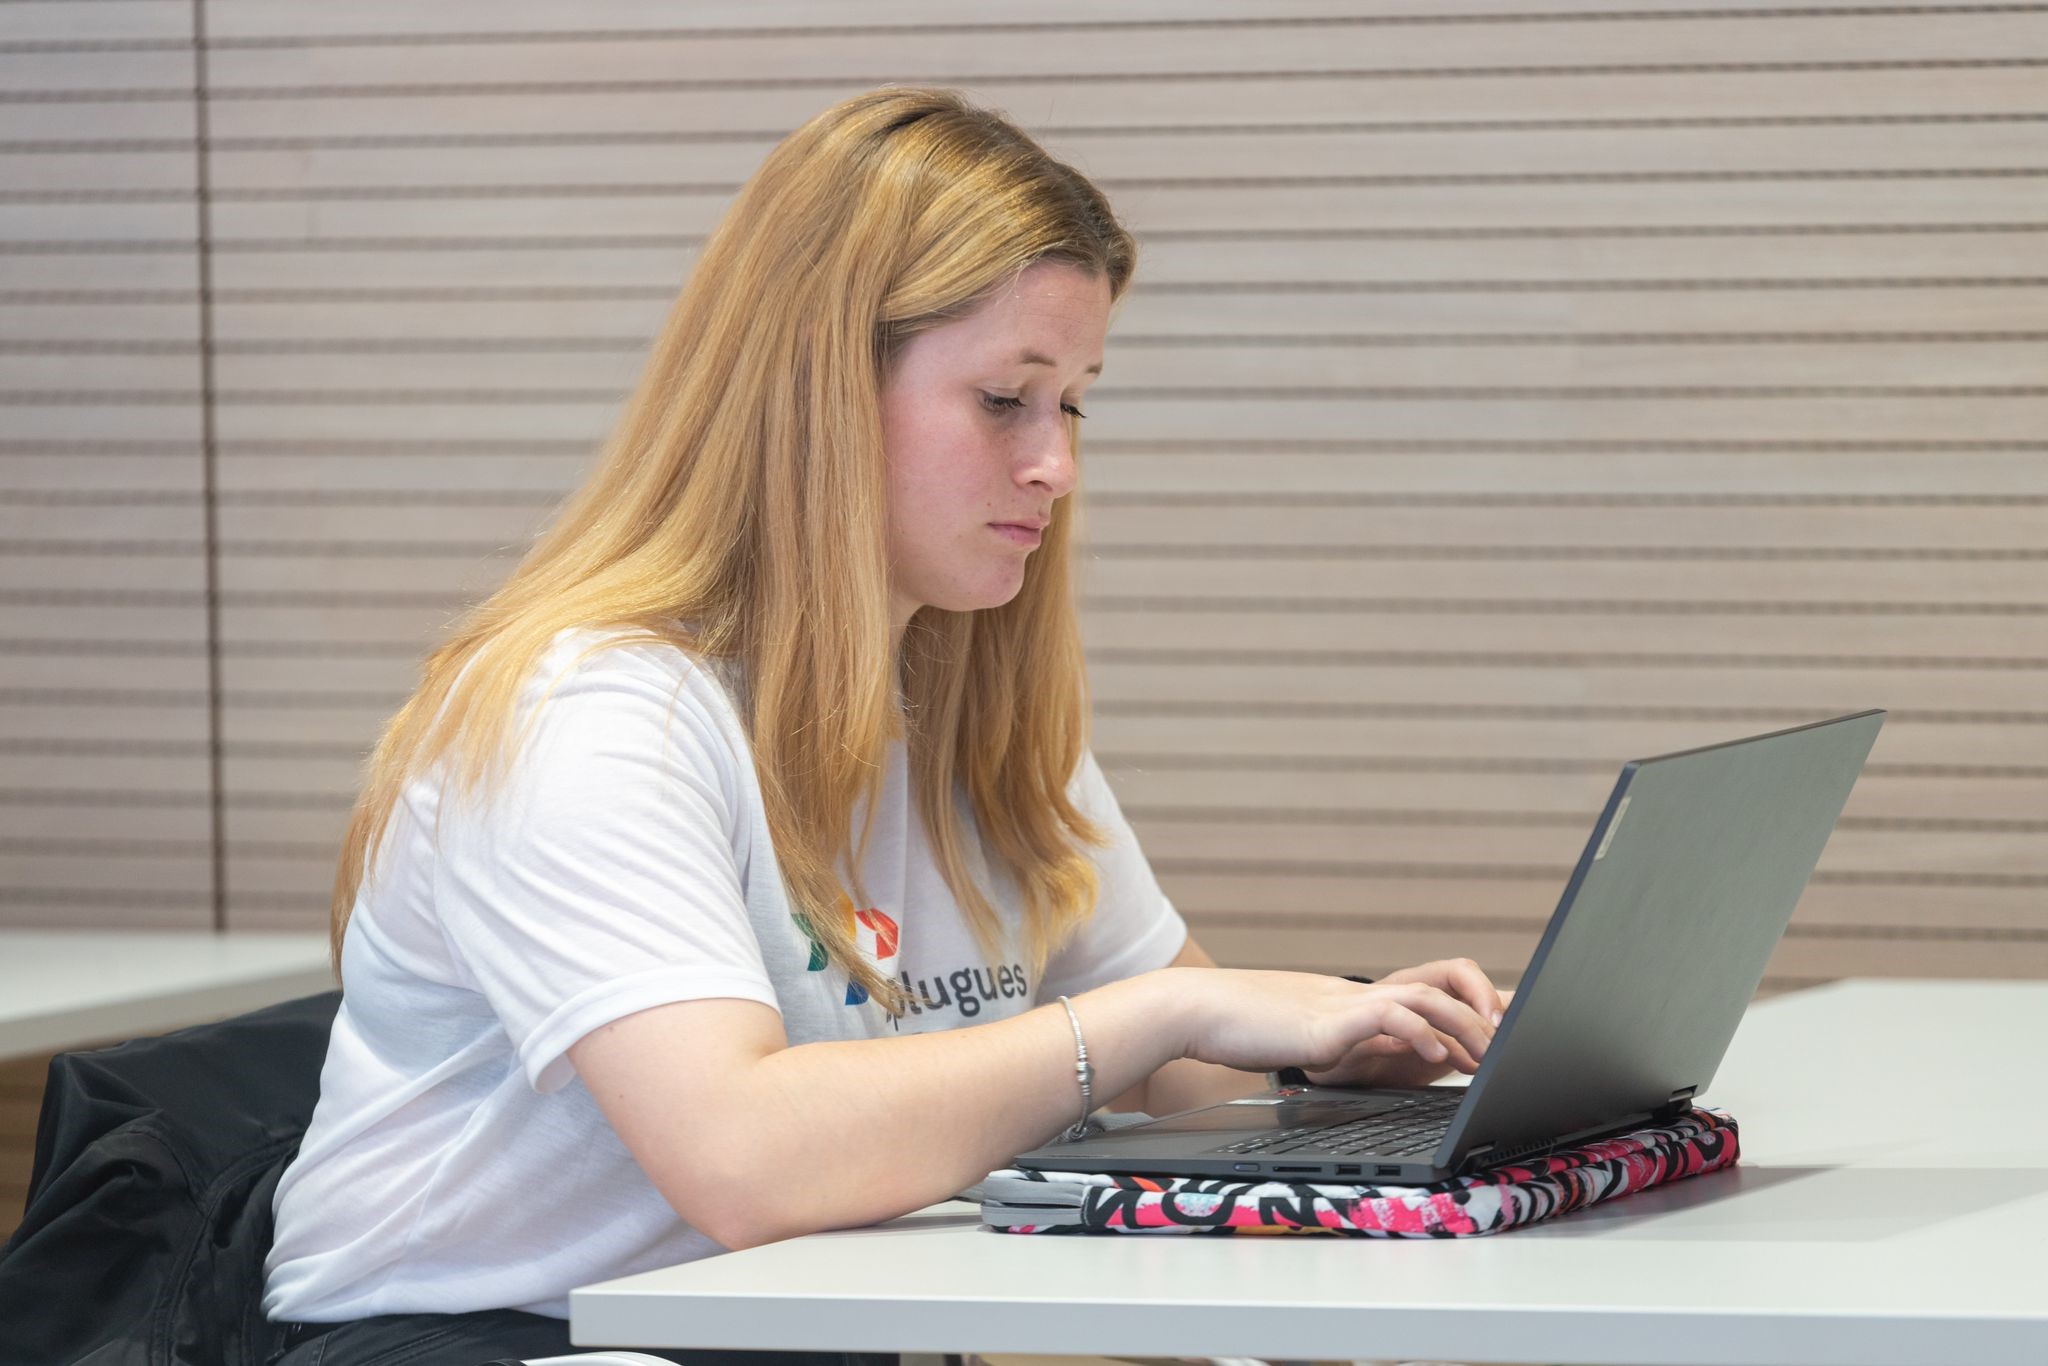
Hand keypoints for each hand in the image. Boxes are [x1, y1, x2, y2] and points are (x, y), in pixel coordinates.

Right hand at [1169, 965, 1497, 1081]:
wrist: (1192, 1010)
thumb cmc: (1233, 1030)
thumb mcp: (1294, 1039)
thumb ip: (1328, 1046)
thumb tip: (1347, 1062)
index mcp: (1346, 1001)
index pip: (1417, 993)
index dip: (1458, 1011)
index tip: (1486, 1040)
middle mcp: (1350, 995)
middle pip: (1434, 987)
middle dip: (1477, 1018)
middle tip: (1505, 1049)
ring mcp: (1339, 1005)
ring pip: (1421, 997)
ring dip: (1462, 1025)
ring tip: (1487, 1055)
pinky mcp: (1325, 1024)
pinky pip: (1385, 1016)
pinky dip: (1417, 1033)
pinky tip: (1435, 1054)